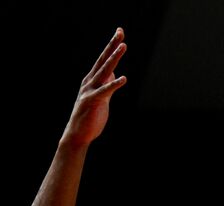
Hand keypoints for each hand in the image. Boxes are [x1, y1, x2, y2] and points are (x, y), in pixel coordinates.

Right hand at [64, 29, 126, 146]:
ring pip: (104, 71)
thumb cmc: (91, 115)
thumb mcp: (103, 97)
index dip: (112, 46)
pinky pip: (105, 91)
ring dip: (114, 58)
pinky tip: (123, 78)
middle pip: (103, 60)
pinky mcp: (93, 101)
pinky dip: (114, 84)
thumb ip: (108, 85)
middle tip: (120, 32)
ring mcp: (90, 90)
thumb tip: (115, 75)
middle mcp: (90, 81)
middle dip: (112, 45)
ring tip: (123, 46)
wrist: (78, 133)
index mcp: (92, 79)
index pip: (104, 59)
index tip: (120, 32)